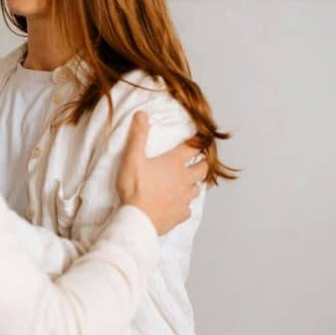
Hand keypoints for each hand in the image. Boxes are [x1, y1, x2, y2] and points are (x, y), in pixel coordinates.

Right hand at [116, 111, 208, 234]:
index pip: (191, 148)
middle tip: (200, 160)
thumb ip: (138, 136)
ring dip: (194, 184)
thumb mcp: (132, 158)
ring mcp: (184, 198)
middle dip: (203, 163)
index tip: (201, 139)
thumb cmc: (134, 188)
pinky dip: (185, 205)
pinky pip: (188, 208)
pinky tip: (178, 205)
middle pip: (202, 169)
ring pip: (197, 189)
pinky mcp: (180, 214)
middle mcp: (183, 179)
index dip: (197, 142)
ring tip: (189, 182)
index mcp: (173, 164)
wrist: (137, 220)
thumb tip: (142, 114)